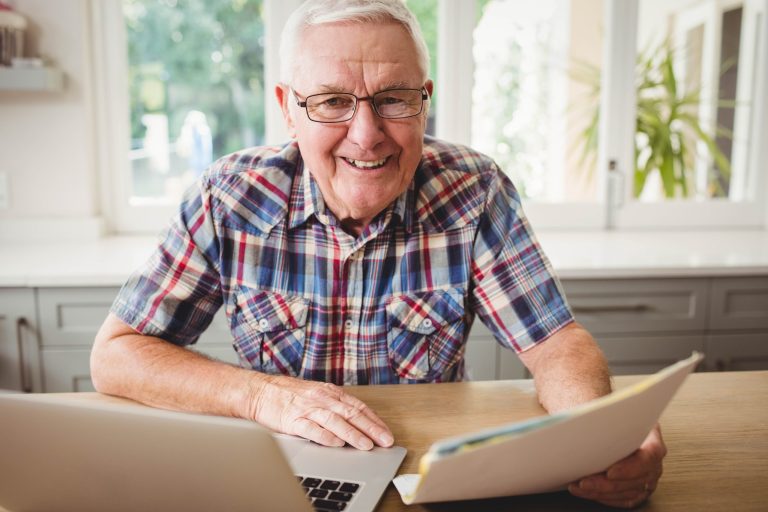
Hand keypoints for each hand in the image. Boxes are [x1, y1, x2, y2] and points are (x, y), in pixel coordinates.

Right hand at [249, 374, 393, 450]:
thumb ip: (334, 404)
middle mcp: (321, 398)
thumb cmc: (288, 394)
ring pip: (335, 421)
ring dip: (352, 434)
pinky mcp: (293, 419)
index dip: (374, 420)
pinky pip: (312, 429)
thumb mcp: (316, 393)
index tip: (386, 433)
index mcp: (330, 392)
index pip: (358, 406)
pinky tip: (336, 444)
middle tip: (385, 441)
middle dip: (370, 428)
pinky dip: (325, 436)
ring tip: (366, 445)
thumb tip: (357, 420)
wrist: (260, 391)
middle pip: (351, 413)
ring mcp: (308, 408)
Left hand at [568, 424, 666, 507]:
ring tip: (578, 487)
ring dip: (601, 492)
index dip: (630, 467)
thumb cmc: (612, 418)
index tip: (609, 471)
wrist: (613, 423)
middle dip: (608, 484)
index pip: (650, 456)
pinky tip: (586, 492)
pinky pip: (624, 499)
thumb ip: (608, 419)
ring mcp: (648, 477)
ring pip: (628, 492)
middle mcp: (654, 461)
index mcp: (652, 437)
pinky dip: (603, 498)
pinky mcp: (638, 489)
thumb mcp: (613, 412)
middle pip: (637, 479)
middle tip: (584, 482)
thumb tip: (585, 423)